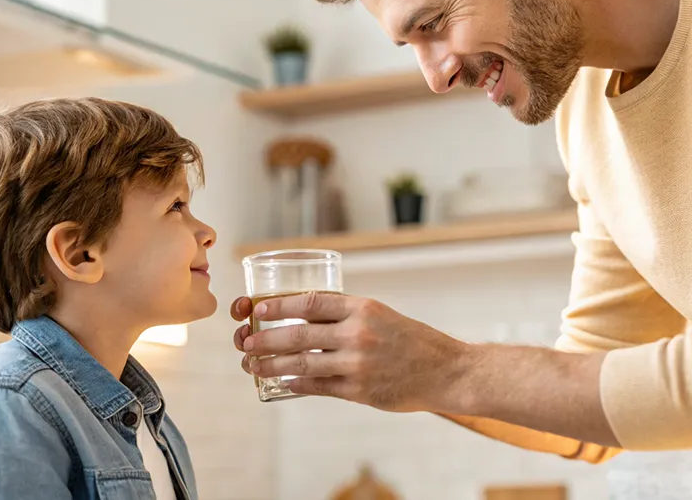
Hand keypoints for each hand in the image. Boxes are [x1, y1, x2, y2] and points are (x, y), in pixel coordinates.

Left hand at [230, 293, 473, 412]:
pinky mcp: (359, 391)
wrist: (445, 370)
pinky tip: (281, 382)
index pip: (310, 301)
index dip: (279, 306)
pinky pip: (318, 386)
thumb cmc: (412, 340)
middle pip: (298, 333)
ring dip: (270, 364)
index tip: (259, 310)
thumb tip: (305, 315)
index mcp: (362, 308)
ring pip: (301, 362)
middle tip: (245, 341)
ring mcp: (357, 364)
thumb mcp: (381, 315)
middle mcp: (357, 333)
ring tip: (252, 365)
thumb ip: (346, 315)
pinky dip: (295, 383)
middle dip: (265, 338)